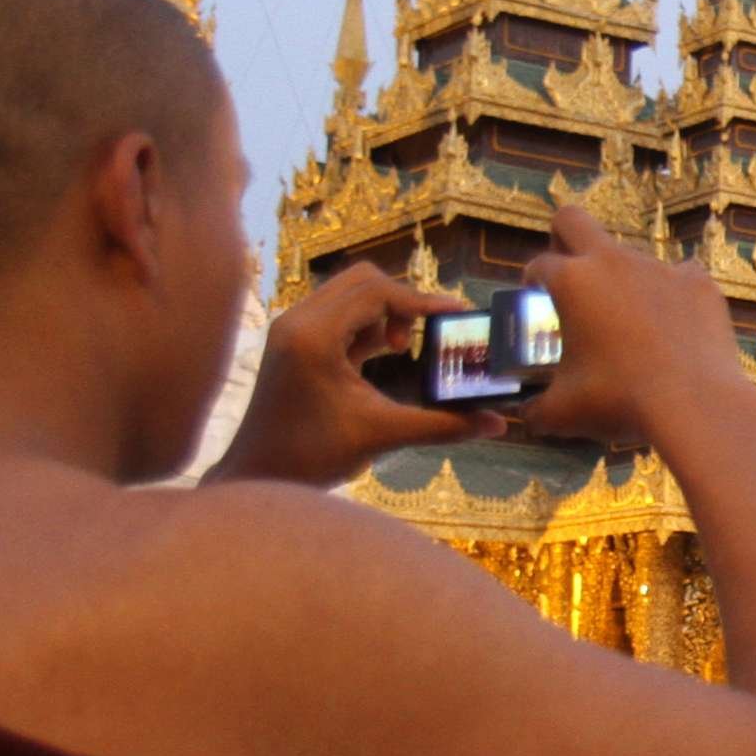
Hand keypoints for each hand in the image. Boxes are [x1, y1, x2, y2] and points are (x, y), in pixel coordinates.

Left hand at [206, 263, 496, 488]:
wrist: (257, 476)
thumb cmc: (311, 457)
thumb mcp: (383, 435)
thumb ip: (444, 425)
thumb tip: (498, 425)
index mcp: (314, 336)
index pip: (376, 292)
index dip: (421, 300)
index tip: (457, 313)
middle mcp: (297, 321)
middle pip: (362, 280)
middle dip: (403, 300)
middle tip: (428, 332)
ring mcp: (292, 328)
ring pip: (350, 292)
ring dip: (384, 310)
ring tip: (404, 347)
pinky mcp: (293, 340)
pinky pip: (338, 312)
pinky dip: (367, 323)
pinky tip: (385, 352)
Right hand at [509, 206, 755, 448]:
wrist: (695, 406)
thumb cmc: (620, 403)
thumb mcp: (562, 412)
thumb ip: (535, 408)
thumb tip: (526, 413)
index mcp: (572, 280)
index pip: (538, 266)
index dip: (531, 285)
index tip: (536, 305)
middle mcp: (613, 261)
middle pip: (571, 220)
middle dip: (562, 240)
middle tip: (568, 277)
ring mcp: (660, 267)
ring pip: (630, 257)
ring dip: (622, 282)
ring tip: (630, 327)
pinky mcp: (699, 283)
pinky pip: (679, 277)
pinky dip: (671, 296)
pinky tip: (673, 326)